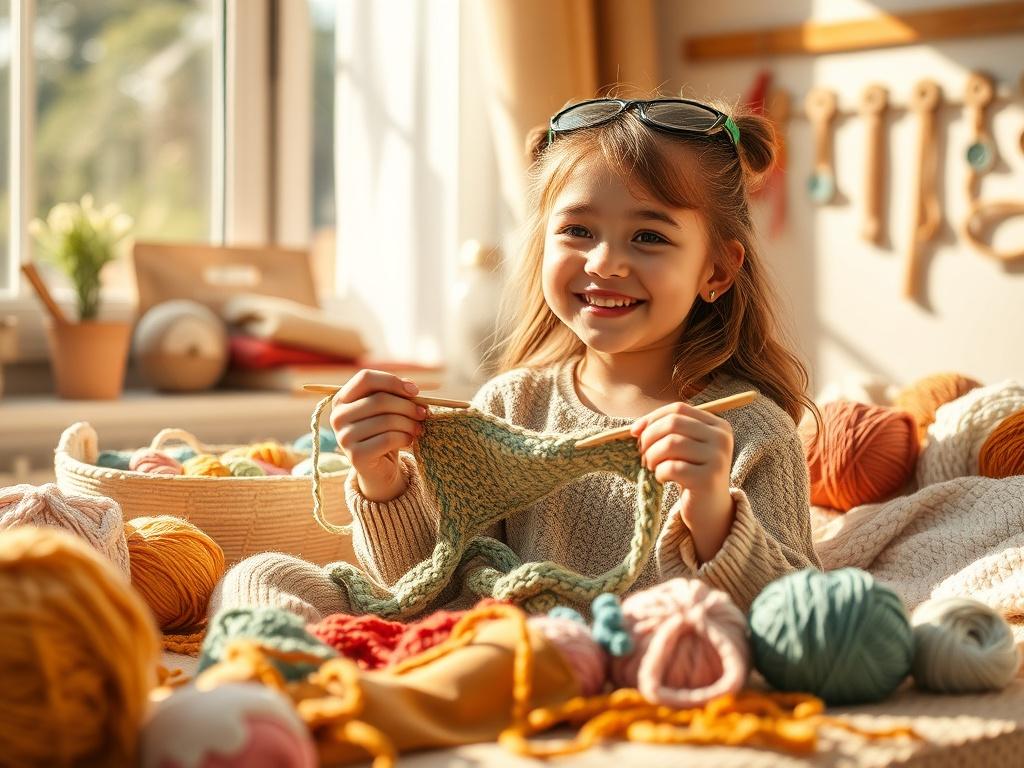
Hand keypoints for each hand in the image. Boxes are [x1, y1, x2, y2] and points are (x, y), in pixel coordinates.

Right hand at [330, 369, 427, 501]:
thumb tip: (411, 388)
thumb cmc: (384, 433)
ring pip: (386, 420)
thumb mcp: (388, 410)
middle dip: (407, 406)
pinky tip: (408, 440)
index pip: (365, 378)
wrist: (378, 469)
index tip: (415, 392)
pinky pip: (388, 439)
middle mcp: (337, 416)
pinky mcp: (355, 456)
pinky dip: (405, 438)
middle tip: (423, 413)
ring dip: (409, 423)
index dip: (393, 381)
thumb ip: (396, 394)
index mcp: (342, 399)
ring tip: (418, 428)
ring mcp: (344, 437)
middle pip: (379, 400)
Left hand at [629, 401, 735, 562]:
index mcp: (717, 425)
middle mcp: (721, 438)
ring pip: (671, 444)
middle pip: (673, 423)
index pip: (678, 409)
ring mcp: (717, 458)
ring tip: (652, 467)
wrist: (710, 510)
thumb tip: (636, 428)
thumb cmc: (690, 473)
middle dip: (649, 438)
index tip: (635, 433)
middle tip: (643, 455)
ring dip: (652, 456)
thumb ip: (665, 431)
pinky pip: (671, 467)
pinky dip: (660, 473)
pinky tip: (663, 479)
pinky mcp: (708, 479)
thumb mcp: (682, 448)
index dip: (652, 418)